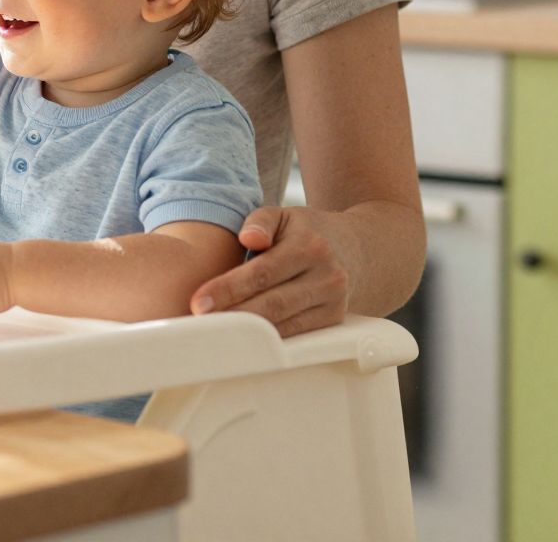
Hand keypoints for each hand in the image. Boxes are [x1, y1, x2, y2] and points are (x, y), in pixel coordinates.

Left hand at [189, 206, 353, 336]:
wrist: (358, 248)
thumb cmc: (307, 231)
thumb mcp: (284, 215)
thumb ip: (260, 221)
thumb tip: (248, 239)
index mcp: (309, 246)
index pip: (262, 272)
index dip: (228, 289)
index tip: (199, 301)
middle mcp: (326, 276)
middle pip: (272, 304)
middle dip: (234, 316)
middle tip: (201, 324)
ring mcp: (334, 302)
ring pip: (284, 324)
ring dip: (249, 334)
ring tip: (216, 335)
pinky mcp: (334, 320)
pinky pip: (296, 334)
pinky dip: (269, 341)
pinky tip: (244, 342)